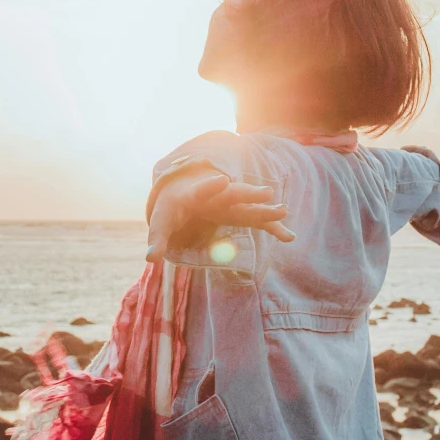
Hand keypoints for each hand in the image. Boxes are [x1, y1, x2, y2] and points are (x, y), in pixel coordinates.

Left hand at [146, 170, 294, 261]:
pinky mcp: (238, 214)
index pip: (203, 189)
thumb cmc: (171, 207)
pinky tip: (289, 237)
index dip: (210, 185)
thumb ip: (157, 239)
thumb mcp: (161, 221)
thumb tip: (151, 259)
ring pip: (250, 206)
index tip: (222, 180)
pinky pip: (258, 221)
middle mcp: (217, 196)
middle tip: (267, 192)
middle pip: (234, 193)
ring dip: (266, 209)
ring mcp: (230, 204)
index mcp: (195, 194)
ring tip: (284, 211)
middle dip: (249, 193)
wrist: (183, 191)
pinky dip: (272, 228)